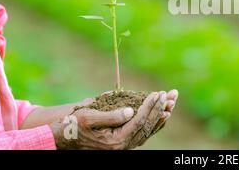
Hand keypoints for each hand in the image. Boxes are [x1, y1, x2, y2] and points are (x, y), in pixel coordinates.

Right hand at [50, 91, 164, 149]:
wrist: (65, 138)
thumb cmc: (74, 126)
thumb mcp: (89, 117)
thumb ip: (111, 116)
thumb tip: (131, 111)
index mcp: (116, 141)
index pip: (139, 122)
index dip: (150, 107)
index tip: (158, 93)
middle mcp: (123, 146)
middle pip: (148, 126)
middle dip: (161, 109)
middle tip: (171, 94)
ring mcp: (125, 145)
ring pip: (149, 130)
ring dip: (162, 114)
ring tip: (173, 101)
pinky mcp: (125, 141)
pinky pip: (145, 132)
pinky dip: (156, 122)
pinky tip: (164, 113)